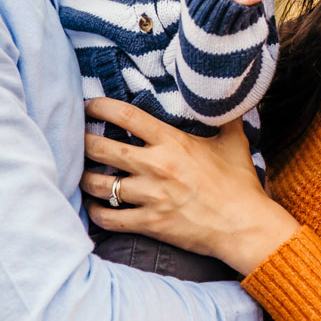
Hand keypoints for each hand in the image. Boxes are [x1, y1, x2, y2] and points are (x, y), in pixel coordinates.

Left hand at [81, 98, 298, 274]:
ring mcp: (150, 196)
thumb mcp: (234, 141)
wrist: (244, 226)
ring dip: (85, 179)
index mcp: (172, 142)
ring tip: (82, 174)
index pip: (125, 116)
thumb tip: (227, 93)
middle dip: (82, 142)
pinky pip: (109, 218)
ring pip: (98, 185)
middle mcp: (155, 166)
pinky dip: (96, 213)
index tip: (88, 106)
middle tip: (75, 139)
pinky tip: (94, 207)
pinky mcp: (149, 223)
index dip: (100, 107)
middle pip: (100, 148)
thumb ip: (225, 116)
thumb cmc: (240, 184)